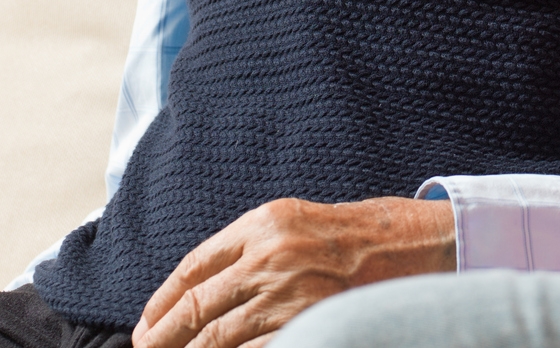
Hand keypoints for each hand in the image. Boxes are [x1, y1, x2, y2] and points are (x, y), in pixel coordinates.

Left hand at [133, 197, 455, 347]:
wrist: (412, 245)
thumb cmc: (352, 235)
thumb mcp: (294, 223)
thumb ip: (247, 248)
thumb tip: (196, 292)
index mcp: (264, 223)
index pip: (193, 268)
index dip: (162, 303)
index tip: (146, 326)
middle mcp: (271, 255)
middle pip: (197, 307)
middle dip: (163, 337)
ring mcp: (289, 293)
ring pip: (216, 339)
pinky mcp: (306, 323)